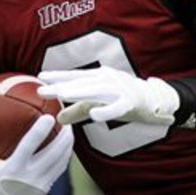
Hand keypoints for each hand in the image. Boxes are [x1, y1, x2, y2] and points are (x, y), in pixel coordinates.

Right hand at [0, 114, 73, 194]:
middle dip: (64, 136)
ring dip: (68, 145)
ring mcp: (38, 186)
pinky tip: (66, 145)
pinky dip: (65, 156)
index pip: (29, 146)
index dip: (40, 131)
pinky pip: (59, 170)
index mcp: (11, 170)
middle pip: (53, 153)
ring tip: (70, 129)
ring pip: (61, 162)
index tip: (49, 116)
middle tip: (67, 120)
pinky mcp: (44, 191)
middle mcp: (28, 179)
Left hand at [38, 66, 179, 124]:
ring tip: (62, 95)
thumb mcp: (99, 103)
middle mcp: (108, 79)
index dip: (58, 77)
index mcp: (100, 77)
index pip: (75, 76)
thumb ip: (79, 109)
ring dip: (79, 92)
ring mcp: (119, 89)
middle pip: (81, 82)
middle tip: (42, 89)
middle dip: (61, 86)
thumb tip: (58, 118)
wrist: (155, 99)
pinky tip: (94, 115)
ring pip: (96, 91)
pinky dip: (106, 110)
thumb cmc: (124, 99)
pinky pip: (116, 107)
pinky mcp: (130, 103)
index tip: (40, 77)